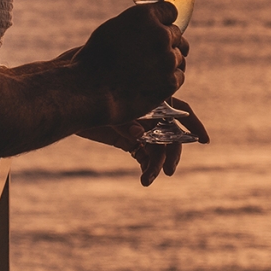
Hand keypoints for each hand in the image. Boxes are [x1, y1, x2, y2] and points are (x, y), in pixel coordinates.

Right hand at [73, 3, 185, 118]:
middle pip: (176, 34)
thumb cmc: (95, 60)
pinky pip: (179, 75)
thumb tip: (153, 25)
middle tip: (148, 54)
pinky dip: (169, 79)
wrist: (90, 90)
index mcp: (145, 16)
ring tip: (146, 70)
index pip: (170, 11)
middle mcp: (160, 34)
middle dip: (165, 42)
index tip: (157, 29)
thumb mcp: (114, 28)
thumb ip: (138, 24)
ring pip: (179, 55)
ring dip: (167, 61)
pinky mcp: (170, 81)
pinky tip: (152, 82)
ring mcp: (167, 59)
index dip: (163, 21)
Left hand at [78, 101, 208, 186]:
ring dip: (156, 165)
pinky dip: (147, 167)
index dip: (194, 124)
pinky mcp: (127, 140)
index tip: (205, 141)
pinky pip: (144, 156)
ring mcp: (140, 128)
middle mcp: (150, 113)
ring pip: (157, 149)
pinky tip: (145, 178)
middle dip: (173, 154)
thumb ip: (126, 119)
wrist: (65, 97)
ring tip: (148, 179)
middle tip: (168, 171)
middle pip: (171, 135)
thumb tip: (139, 135)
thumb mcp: (108, 105)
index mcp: (152, 97)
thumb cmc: (88, 91)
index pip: (181, 111)